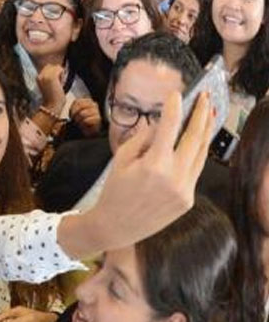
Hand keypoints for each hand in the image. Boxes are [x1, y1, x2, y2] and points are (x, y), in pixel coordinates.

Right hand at [35, 64, 65, 113]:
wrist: (52, 106)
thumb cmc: (53, 98)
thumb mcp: (50, 86)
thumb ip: (52, 78)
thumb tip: (60, 68)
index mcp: (38, 78)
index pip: (48, 67)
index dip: (54, 72)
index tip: (55, 83)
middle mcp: (40, 75)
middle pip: (52, 66)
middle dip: (57, 72)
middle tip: (58, 83)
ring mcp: (45, 76)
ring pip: (56, 67)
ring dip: (60, 74)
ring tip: (59, 84)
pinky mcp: (51, 77)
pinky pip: (60, 69)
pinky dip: (63, 75)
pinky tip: (61, 84)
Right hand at [67, 91, 214, 257]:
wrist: (116, 226)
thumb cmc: (114, 190)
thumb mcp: (121, 160)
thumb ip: (143, 140)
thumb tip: (161, 125)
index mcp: (154, 165)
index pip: (169, 128)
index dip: (174, 108)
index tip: (177, 94)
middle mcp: (174, 177)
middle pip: (195, 139)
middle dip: (201, 115)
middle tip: (204, 98)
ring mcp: (184, 190)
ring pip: (201, 154)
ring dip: (205, 132)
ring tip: (208, 114)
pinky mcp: (188, 199)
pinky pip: (195, 170)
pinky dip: (197, 153)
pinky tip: (197, 141)